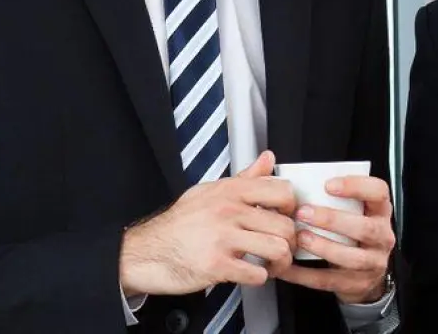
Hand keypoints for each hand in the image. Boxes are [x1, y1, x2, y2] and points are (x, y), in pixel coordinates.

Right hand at [119, 151, 297, 296]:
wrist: (146, 252)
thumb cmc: (178, 224)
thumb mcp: (210, 192)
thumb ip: (244, 178)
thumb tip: (267, 159)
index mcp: (230, 191)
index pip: (281, 191)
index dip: (291, 208)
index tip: (286, 217)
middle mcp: (228, 211)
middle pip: (284, 225)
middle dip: (290, 242)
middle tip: (283, 247)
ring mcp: (222, 238)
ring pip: (276, 249)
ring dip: (280, 262)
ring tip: (272, 264)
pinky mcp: (216, 265)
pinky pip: (256, 274)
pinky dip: (260, 278)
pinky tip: (252, 274)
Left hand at [275, 174, 396, 304]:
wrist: (367, 273)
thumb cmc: (352, 232)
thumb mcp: (354, 211)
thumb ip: (335, 198)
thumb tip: (296, 181)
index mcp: (380, 211)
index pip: (378, 192)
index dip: (356, 186)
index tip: (328, 185)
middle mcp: (382, 236)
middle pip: (365, 228)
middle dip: (332, 220)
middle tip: (303, 212)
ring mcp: (373, 263)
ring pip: (353, 257)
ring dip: (324, 246)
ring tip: (300, 238)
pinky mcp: (357, 284)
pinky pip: (330, 280)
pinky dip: (305, 274)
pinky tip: (287, 267)